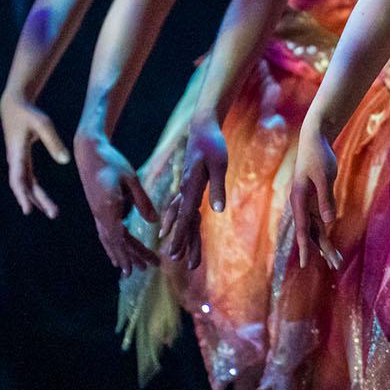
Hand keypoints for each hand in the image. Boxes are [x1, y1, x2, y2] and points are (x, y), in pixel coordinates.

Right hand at [1, 92, 69, 217]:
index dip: (23, 195)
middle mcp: (15, 161)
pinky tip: (43, 199)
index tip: (28, 210)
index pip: (18, 180)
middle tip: (54, 214)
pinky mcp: (22, 160)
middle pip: (24, 186)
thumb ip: (53, 143)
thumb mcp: (43, 124)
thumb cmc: (29, 114)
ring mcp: (18, 162)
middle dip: (37, 201)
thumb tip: (65, 161)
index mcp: (17, 154)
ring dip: (38, 198)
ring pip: (26, 185)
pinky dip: (35, 190)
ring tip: (52, 211)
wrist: (15, 106)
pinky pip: (28, 179)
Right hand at [73, 129, 159, 273]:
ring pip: (109, 240)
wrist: (89, 152)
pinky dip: (112, 244)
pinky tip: (116, 252)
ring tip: (130, 270)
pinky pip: (106, 232)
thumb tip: (153, 222)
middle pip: (116, 243)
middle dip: (131, 257)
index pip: (119, 239)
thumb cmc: (112, 162)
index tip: (137, 268)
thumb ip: (141, 201)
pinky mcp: (98, 209)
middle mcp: (100, 215)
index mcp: (108, 210)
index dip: (128, 255)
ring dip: (121, 254)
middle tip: (147, 269)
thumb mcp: (131, 179)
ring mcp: (97, 213)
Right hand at [158, 117, 227, 269]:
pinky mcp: (188, 184)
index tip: (175, 254)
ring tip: (175, 254)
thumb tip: (218, 210)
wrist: (202, 128)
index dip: (181, 237)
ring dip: (179, 234)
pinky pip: (180, 207)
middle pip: (184, 220)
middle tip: (176, 262)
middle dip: (181, 241)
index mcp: (191, 187)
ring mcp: (185, 188)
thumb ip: (218, 187)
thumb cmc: (213, 144)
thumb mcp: (219, 164)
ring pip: (181, 216)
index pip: (187, 217)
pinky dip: (176, 220)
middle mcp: (185, 190)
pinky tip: (169, 227)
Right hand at [289, 125, 342, 269]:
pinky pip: (320, 220)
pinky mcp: (316, 200)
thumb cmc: (318, 156)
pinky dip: (325, 232)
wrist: (314, 140)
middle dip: (322, 250)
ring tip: (335, 260)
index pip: (302, 229)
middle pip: (310, 232)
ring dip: (325, 244)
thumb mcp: (324, 176)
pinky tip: (329, 245)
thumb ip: (326, 199)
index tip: (305, 264)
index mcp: (299, 200)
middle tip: (335, 265)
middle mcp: (301, 205)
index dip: (304, 247)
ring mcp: (308, 203)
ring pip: (316, 229)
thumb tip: (328, 222)